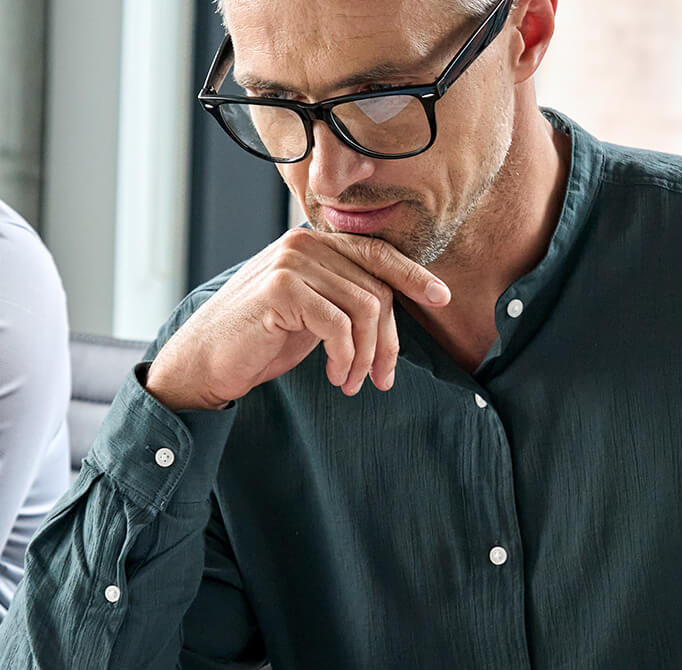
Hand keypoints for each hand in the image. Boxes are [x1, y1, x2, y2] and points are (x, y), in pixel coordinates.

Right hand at [145, 230, 449, 410]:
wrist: (207, 362)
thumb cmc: (263, 340)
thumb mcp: (316, 313)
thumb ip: (348, 296)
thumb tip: (404, 303)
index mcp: (314, 244)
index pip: (378, 254)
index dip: (413, 276)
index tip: (443, 298)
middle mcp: (303, 244)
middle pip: (377, 288)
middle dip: (388, 341)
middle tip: (382, 378)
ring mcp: (290, 263)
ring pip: (365, 308)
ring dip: (368, 355)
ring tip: (353, 382)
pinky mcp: (280, 290)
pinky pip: (339, 325)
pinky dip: (347, 357)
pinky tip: (337, 377)